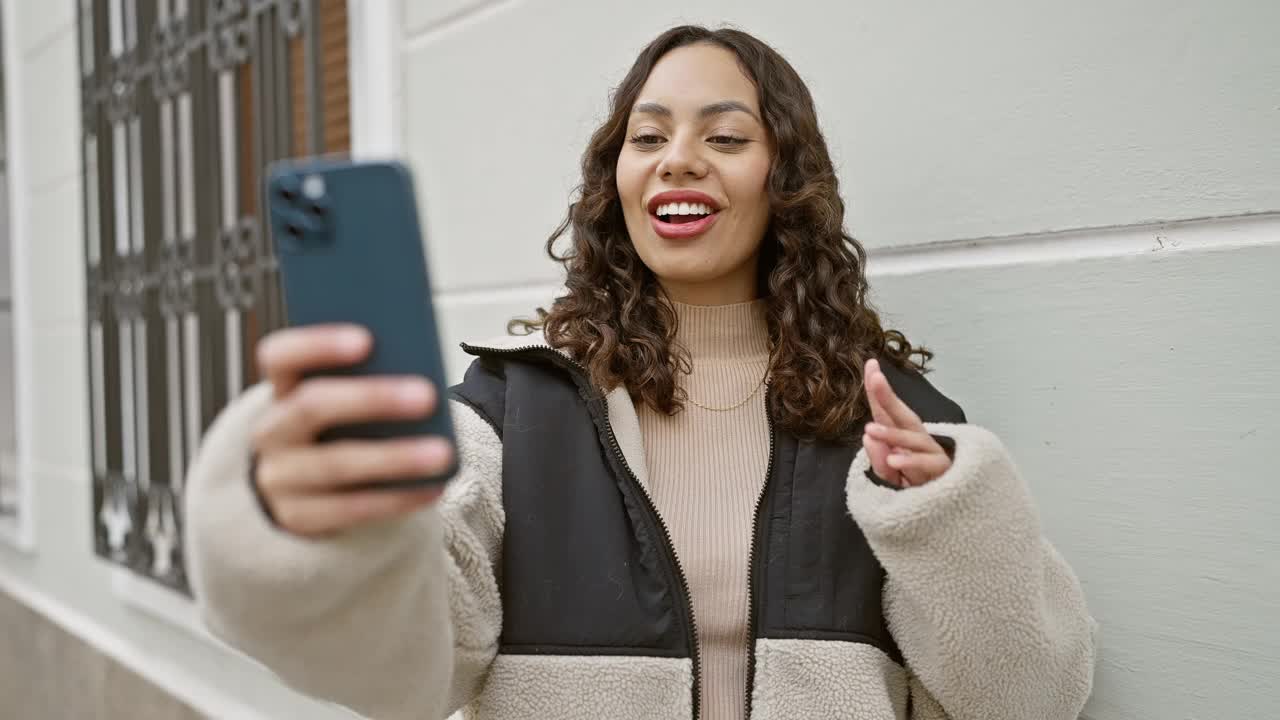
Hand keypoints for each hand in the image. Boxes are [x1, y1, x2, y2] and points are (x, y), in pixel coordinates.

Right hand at [250, 324, 451, 536]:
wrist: (305, 492)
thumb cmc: (340, 429)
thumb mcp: (344, 401)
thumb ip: (368, 382)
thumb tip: (417, 375)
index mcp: (282, 388)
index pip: (280, 355)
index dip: (317, 344)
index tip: (367, 339)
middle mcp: (271, 431)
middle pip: (310, 408)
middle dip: (371, 399)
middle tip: (427, 395)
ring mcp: (279, 478)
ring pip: (335, 465)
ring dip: (394, 457)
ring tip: (442, 451)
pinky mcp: (298, 518)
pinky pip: (351, 509)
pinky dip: (397, 497)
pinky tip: (434, 487)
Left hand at [860, 358, 951, 488]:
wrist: (949, 517)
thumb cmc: (917, 492)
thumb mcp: (890, 478)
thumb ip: (878, 460)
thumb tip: (867, 436)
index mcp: (904, 439)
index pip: (888, 413)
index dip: (878, 391)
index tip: (870, 365)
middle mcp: (920, 442)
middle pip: (904, 416)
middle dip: (889, 396)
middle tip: (874, 377)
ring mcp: (933, 455)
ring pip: (914, 440)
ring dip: (892, 434)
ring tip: (870, 430)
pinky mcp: (944, 473)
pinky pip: (927, 465)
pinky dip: (911, 462)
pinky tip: (894, 459)